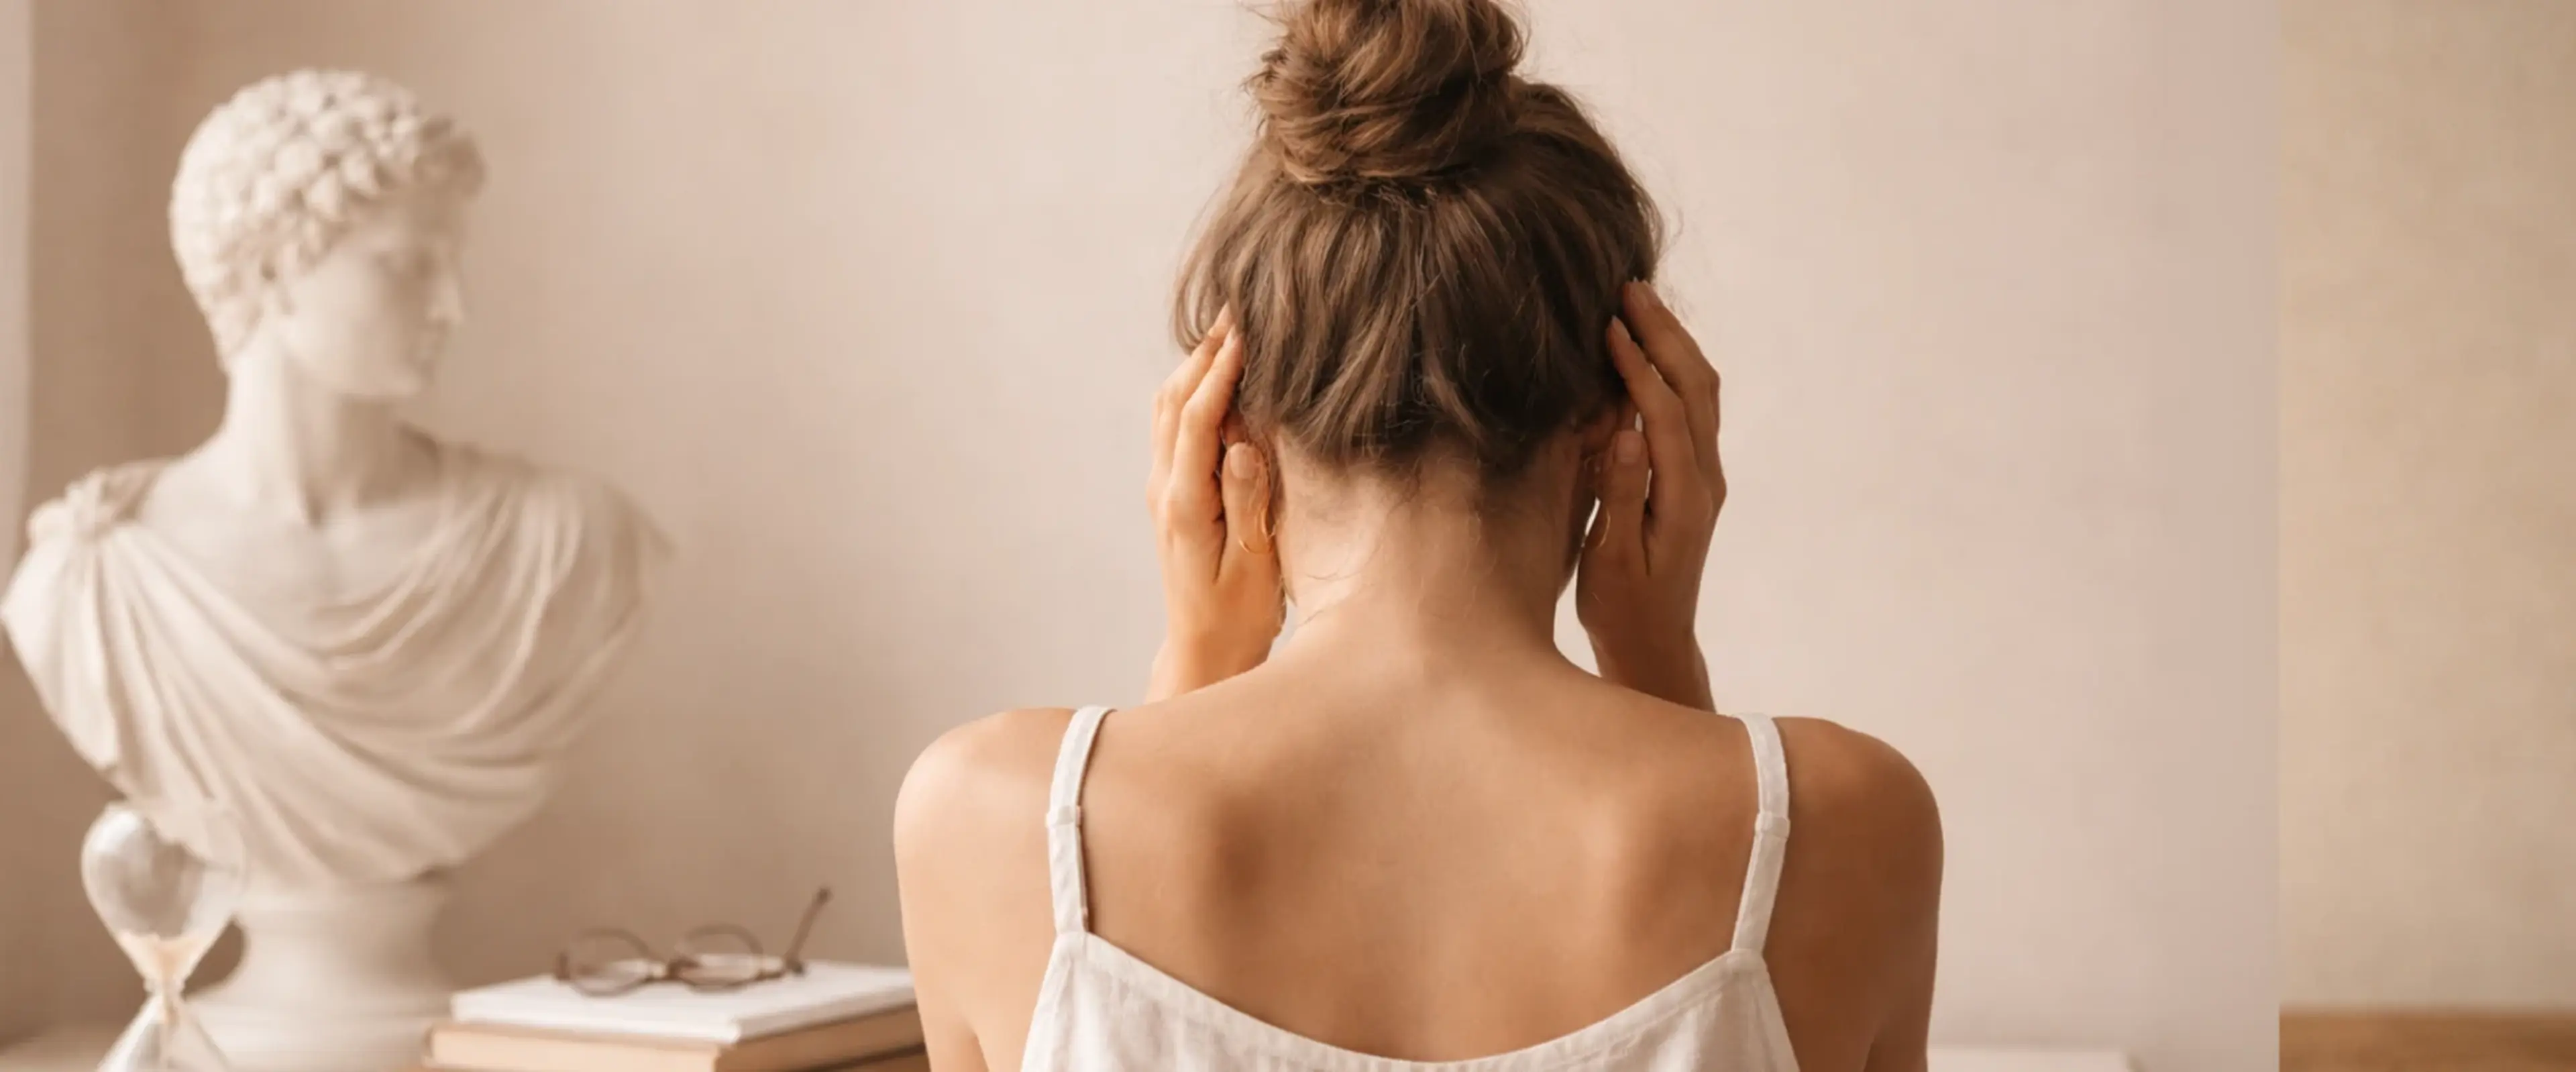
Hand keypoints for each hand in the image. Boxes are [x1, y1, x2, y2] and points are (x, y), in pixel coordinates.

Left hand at [1146, 310, 1283, 700]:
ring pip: (1168, 410)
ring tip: (1227, 328)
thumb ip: (1248, 503)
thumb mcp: (1255, 567)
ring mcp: (1162, 491)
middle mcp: (1165, 491)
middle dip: (1203, 352)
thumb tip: (1242, 444)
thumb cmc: (1239, 616)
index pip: (1197, 419)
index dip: (1219, 370)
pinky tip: (1216, 375)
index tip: (1243, 329)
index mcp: (1186, 505)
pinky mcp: (1171, 494)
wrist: (1203, 650)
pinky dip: (1192, 391)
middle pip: (1174, 402)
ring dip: (1194, 365)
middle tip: (1236, 306)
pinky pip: (1173, 428)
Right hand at [1577, 282, 1723, 710]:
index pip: (1666, 414)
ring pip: (1700, 393)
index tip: (1609, 325)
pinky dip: (1671, 369)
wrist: (1656, 644)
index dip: (1639, 367)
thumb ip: (1621, 494)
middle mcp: (1704, 481)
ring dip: (1673, 343)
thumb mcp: (1612, 561)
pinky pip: (1690, 409)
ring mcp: (1704, 477)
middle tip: (1628, 288)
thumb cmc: (1623, 610)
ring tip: (1637, 303)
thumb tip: (1626, 432)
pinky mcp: (1693, 479)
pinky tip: (1643, 349)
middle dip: (1665, 333)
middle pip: (1696, 388)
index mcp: (1683, 499)